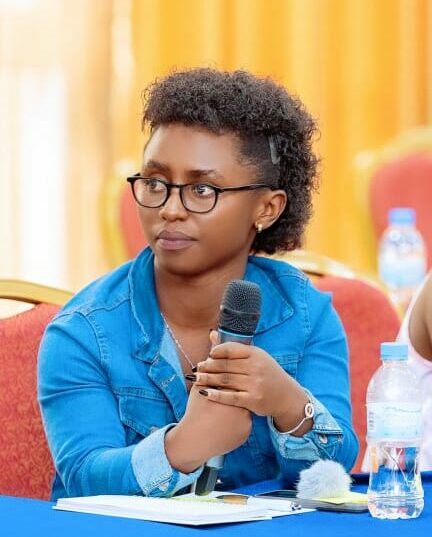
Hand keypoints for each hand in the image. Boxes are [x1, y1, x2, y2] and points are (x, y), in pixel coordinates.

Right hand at [165, 383, 251, 473]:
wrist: (195, 440)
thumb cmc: (195, 413)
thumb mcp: (198, 390)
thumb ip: (206, 374)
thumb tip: (210, 358)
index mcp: (230, 393)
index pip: (235, 381)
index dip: (229, 381)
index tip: (224, 383)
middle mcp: (242, 405)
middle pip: (243, 394)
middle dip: (238, 391)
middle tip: (230, 392)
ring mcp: (246, 421)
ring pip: (246, 409)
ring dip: (240, 406)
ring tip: (227, 410)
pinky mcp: (246, 433)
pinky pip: (245, 423)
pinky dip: (239, 421)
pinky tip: (228, 421)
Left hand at [194, 331, 310, 433]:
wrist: (287, 396)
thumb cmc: (268, 374)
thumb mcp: (256, 357)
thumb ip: (233, 348)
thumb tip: (211, 333)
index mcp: (256, 354)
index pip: (231, 349)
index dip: (217, 351)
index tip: (208, 355)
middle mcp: (256, 367)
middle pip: (225, 365)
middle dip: (208, 366)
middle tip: (197, 367)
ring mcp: (255, 384)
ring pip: (225, 380)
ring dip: (207, 379)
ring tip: (196, 378)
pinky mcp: (253, 400)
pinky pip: (230, 397)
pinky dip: (215, 395)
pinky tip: (204, 393)